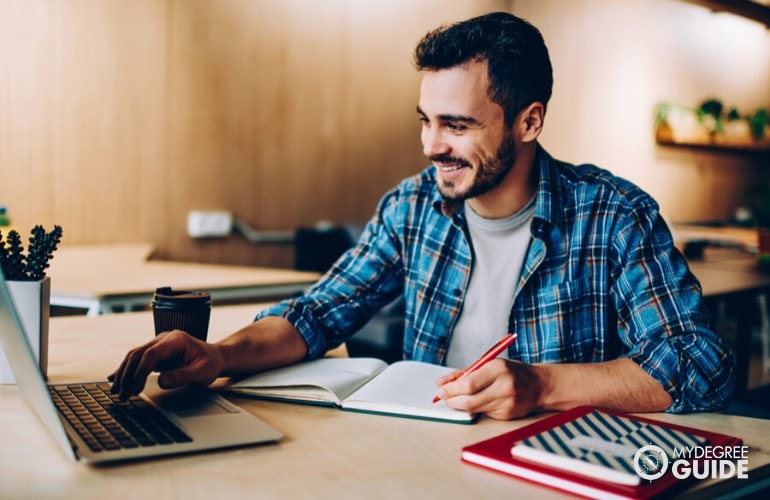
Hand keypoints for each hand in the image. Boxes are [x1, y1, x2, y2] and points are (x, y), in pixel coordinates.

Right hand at [108, 330, 223, 399]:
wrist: (214, 357)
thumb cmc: (210, 363)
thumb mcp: (202, 372)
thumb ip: (182, 376)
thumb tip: (161, 381)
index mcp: (176, 339)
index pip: (151, 354)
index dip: (140, 371)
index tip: (136, 388)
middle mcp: (164, 339)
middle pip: (138, 354)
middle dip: (128, 375)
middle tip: (123, 395)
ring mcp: (158, 345)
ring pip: (133, 356)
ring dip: (123, 374)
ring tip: (116, 392)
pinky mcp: (155, 353)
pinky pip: (136, 360)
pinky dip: (125, 370)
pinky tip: (114, 379)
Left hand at [434, 359, 543, 419]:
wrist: (539, 385)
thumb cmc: (510, 372)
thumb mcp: (488, 364)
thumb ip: (463, 373)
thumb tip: (440, 383)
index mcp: (498, 369)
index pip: (468, 384)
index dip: (451, 390)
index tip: (441, 390)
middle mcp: (504, 386)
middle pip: (469, 400)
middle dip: (452, 401)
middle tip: (445, 398)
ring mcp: (507, 403)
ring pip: (474, 409)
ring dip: (462, 405)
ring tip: (460, 398)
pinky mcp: (507, 416)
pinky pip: (484, 414)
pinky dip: (477, 408)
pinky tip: (483, 400)